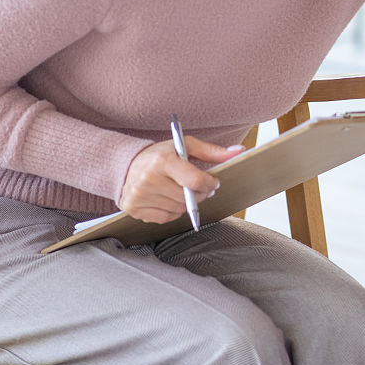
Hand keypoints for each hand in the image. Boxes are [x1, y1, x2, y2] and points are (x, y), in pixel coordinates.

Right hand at [119, 137, 244, 223]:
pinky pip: (166, 218)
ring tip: (180, 191)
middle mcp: (148, 178)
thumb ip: (213, 151)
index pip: (195, 180)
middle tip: (198, 188)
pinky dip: (172, 211)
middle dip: (200, 194)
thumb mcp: (186, 146)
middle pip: (188, 198)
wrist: (126, 164)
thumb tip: (239, 152)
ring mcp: (139, 195)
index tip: (213, 183)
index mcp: (162, 160)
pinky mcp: (133, 208)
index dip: (210, 184)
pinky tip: (167, 199)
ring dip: (186, 203)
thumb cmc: (161, 155)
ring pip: (179, 209)